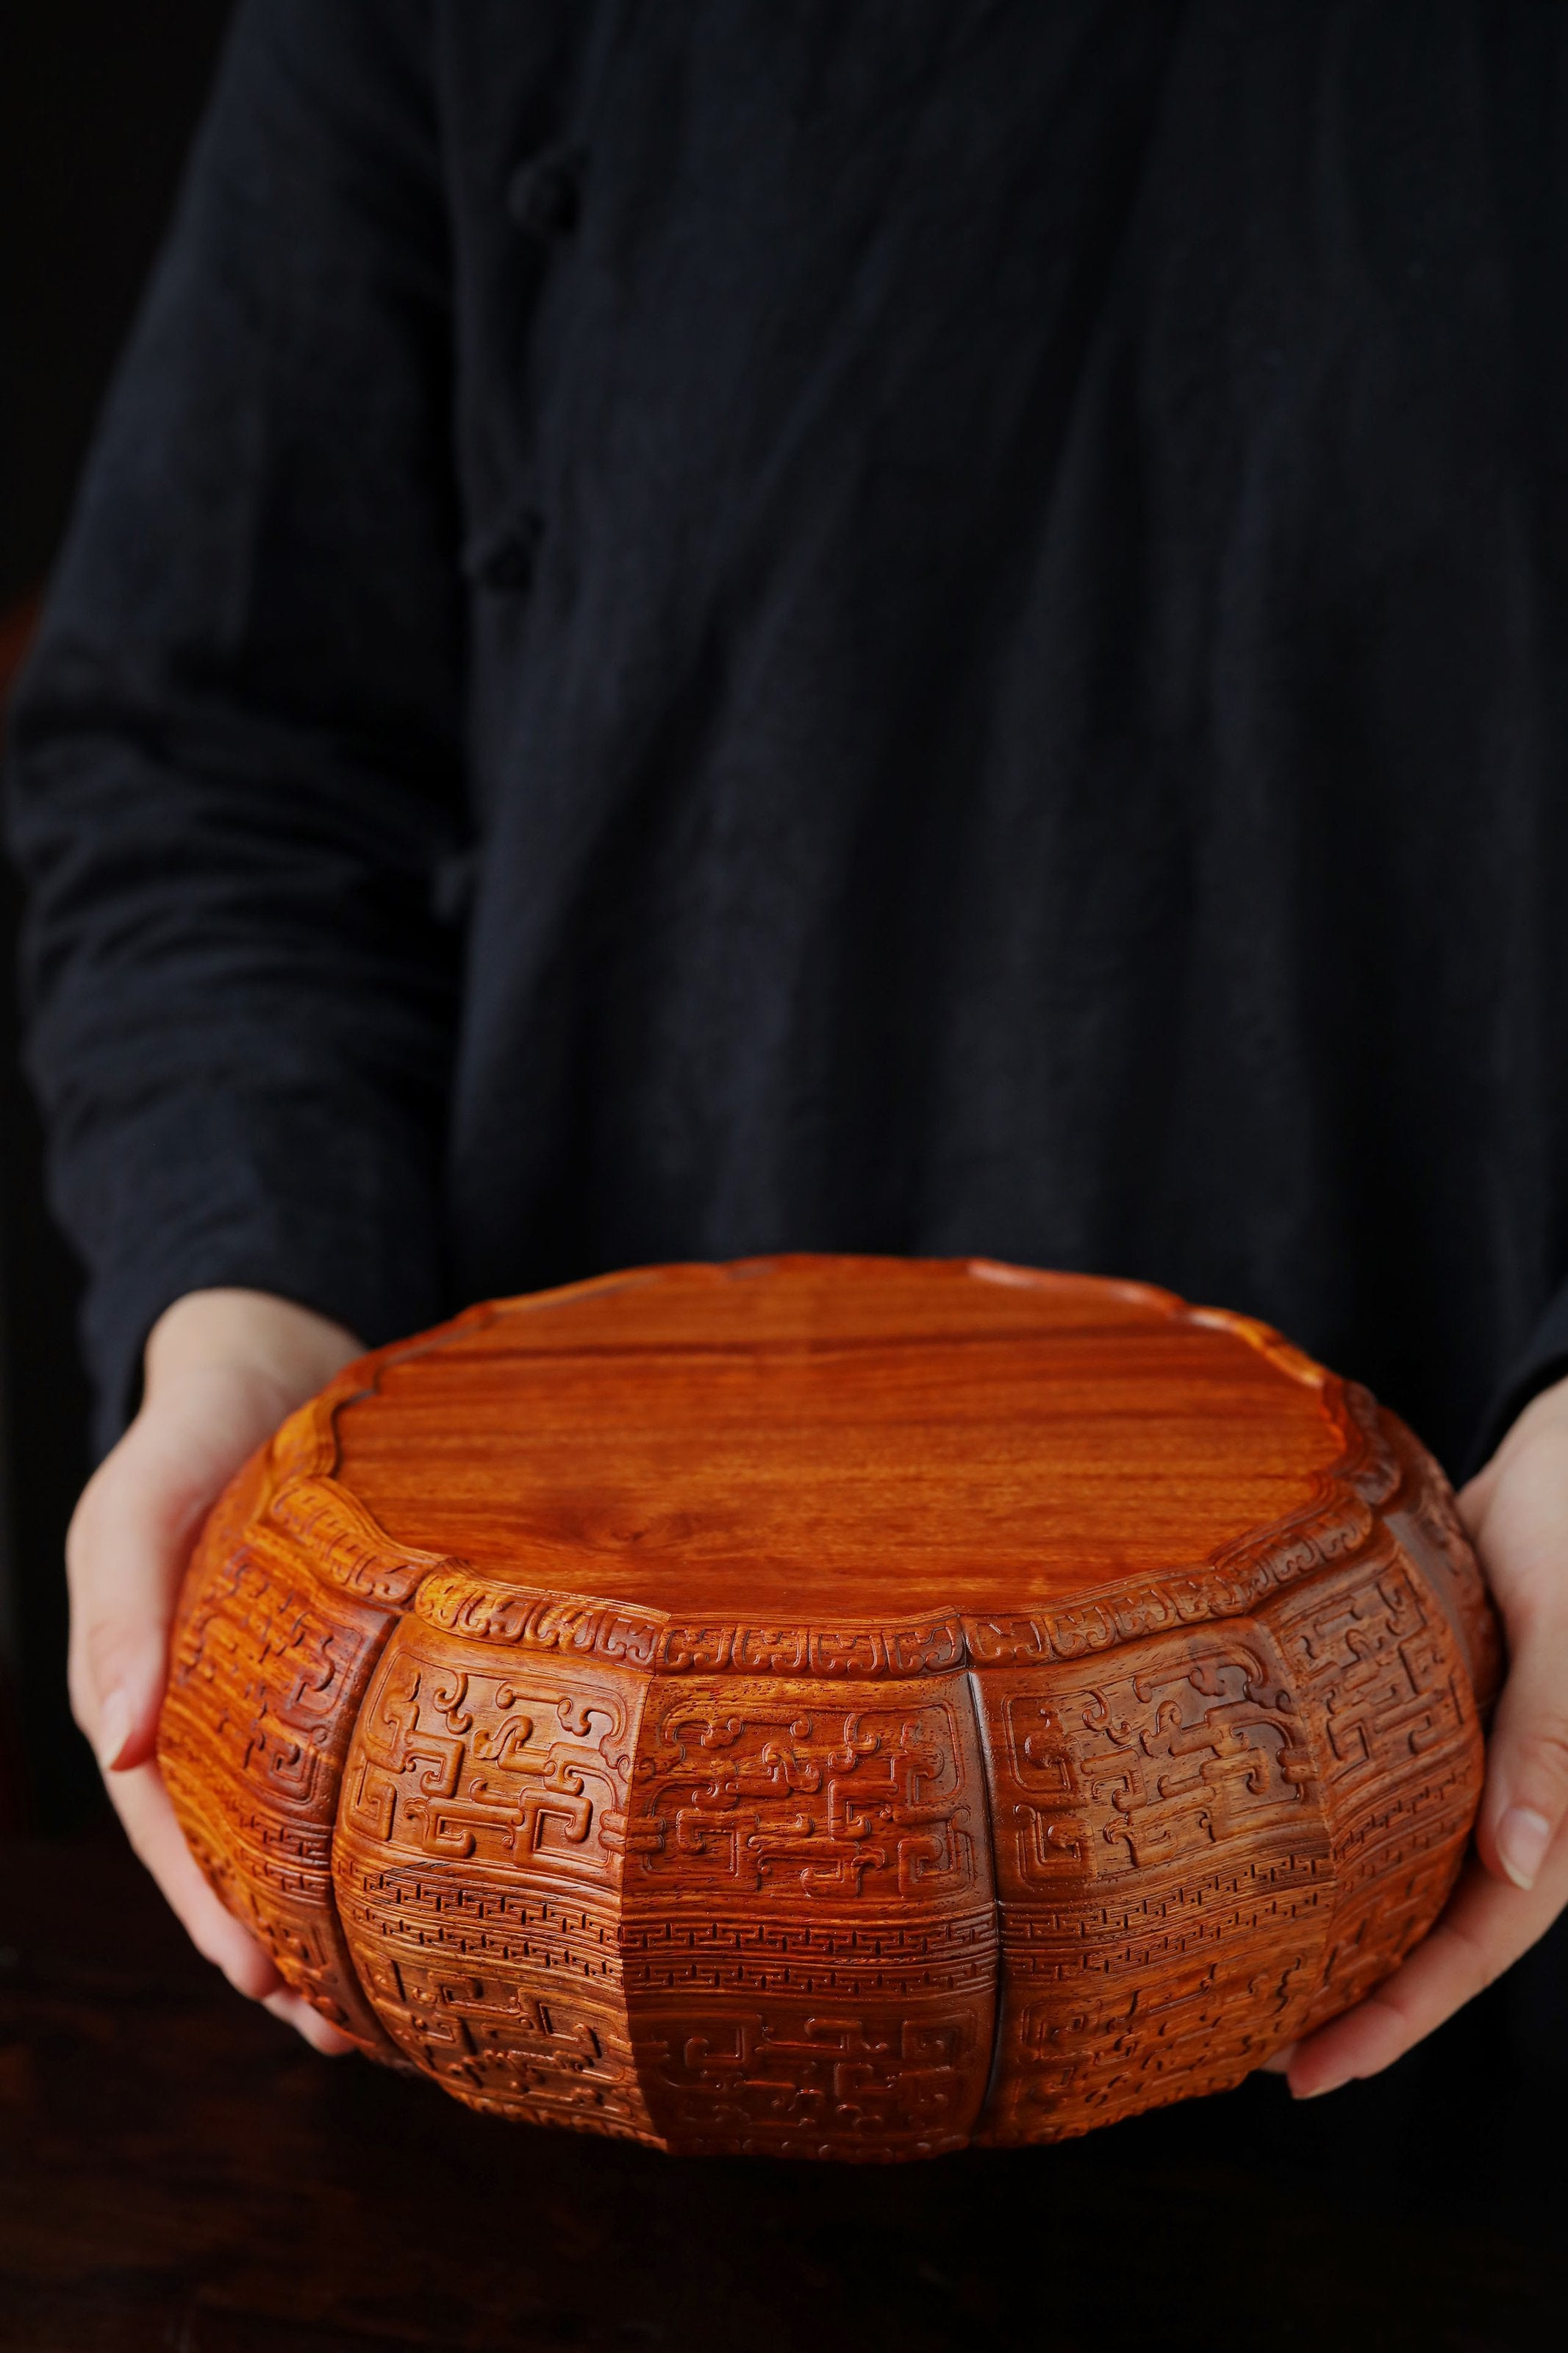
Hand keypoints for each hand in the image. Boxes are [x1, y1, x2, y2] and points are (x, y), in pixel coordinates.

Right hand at [67, 1287, 364, 2053]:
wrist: (270, 1366)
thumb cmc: (196, 1428)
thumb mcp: (144, 1496)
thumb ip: (123, 1606)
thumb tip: (114, 1741)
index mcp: (137, 1685)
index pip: (164, 1819)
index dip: (205, 1902)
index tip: (260, 1976)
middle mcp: (197, 1711)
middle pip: (228, 1852)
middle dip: (274, 1949)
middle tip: (342, 2033)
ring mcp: (263, 1702)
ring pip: (288, 1833)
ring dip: (327, 1922)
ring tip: (386, 2016)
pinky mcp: (332, 1680)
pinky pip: (343, 1774)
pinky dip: (370, 1840)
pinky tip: (428, 1895)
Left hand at [1272, 1372, 1567, 2096]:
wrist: (1563, 1447)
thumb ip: (1553, 1743)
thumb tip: (1520, 1869)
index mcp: (1556, 1805)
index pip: (1476, 1943)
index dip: (1400, 2019)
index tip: (1311, 2071)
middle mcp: (1511, 1798)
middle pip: (1427, 1926)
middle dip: (1348, 1996)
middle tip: (1237, 2043)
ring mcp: (1469, 1758)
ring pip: (1399, 1867)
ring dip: (1333, 1922)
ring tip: (1232, 1964)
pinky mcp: (1430, 1708)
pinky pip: (1381, 1793)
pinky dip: (1329, 1831)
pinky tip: (1257, 1842)